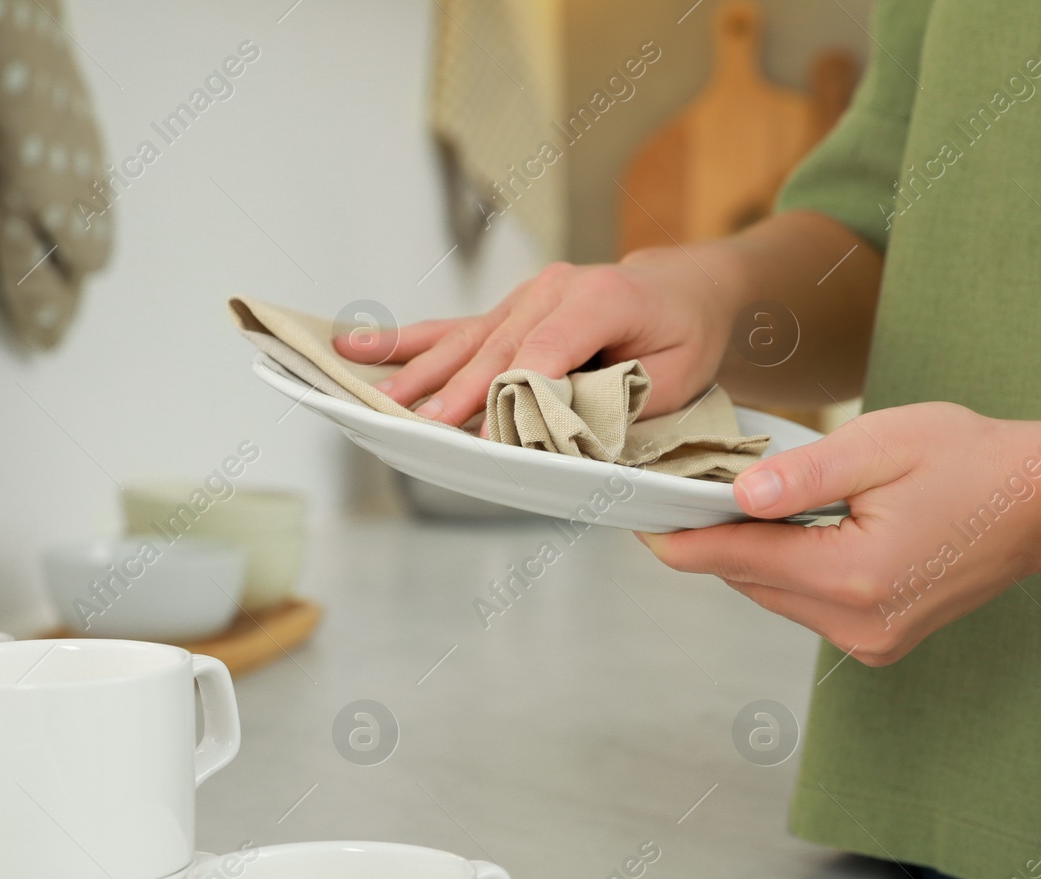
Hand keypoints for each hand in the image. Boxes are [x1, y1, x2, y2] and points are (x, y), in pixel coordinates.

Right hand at [331, 247, 737, 428]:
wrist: (684, 287)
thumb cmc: (683, 333)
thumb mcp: (674, 375)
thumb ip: (618, 399)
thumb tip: (561, 429)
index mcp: (602, 296)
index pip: (548, 347)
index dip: (515, 390)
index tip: (488, 431)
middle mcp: (555, 288)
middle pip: (498, 346)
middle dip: (459, 390)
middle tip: (426, 428)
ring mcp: (526, 296)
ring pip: (466, 339)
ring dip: (422, 374)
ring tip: (381, 400)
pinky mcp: (509, 311)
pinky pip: (453, 329)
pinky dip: (407, 342)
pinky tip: (357, 346)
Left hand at [637, 403, 1040, 664]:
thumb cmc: (972, 461)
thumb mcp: (883, 445)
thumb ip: (805, 474)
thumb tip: (738, 496)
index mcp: (858, 576)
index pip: (742, 560)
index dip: (683, 540)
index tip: (638, 523)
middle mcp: (860, 624)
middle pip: (753, 581)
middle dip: (717, 541)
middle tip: (682, 497)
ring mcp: (871, 642)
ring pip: (776, 595)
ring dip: (755, 555)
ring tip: (740, 505)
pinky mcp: (878, 642)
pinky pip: (807, 604)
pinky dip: (789, 570)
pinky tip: (795, 531)